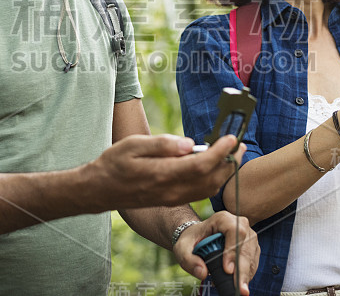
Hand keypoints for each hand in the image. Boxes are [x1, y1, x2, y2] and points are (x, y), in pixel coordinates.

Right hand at [88, 134, 245, 210]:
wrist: (100, 190)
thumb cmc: (113, 164)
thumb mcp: (132, 146)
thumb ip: (161, 145)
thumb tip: (189, 143)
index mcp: (161, 175)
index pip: (200, 165)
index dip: (220, 152)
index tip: (230, 138)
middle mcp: (171, 191)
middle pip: (211, 179)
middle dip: (229, 161)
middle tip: (239, 143)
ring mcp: (173, 198)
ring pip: (209, 188)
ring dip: (225, 172)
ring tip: (233, 153)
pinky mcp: (173, 200)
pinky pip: (201, 192)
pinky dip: (215, 179)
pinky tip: (216, 165)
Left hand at [173, 211, 258, 295]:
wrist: (197, 239)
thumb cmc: (191, 241)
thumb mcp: (182, 248)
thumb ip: (188, 260)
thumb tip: (202, 272)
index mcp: (222, 219)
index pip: (234, 230)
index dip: (233, 250)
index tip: (227, 269)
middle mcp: (239, 224)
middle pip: (246, 246)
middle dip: (243, 269)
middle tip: (240, 289)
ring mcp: (248, 236)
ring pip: (252, 256)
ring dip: (246, 274)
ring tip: (238, 289)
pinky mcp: (252, 247)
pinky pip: (253, 262)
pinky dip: (247, 275)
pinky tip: (238, 283)